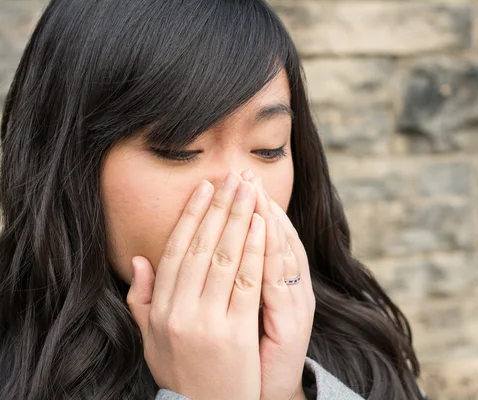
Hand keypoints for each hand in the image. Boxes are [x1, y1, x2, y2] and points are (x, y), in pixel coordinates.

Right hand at [127, 172, 264, 399]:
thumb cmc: (181, 374)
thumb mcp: (150, 340)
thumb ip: (142, 301)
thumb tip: (139, 260)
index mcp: (160, 310)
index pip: (175, 251)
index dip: (191, 216)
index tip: (205, 188)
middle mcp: (179, 312)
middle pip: (201, 247)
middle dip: (220, 208)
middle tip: (233, 177)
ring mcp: (207, 322)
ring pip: (224, 258)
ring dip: (238, 219)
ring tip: (249, 190)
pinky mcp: (235, 333)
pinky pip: (247, 282)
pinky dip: (255, 251)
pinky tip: (262, 225)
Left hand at [241, 171, 315, 399]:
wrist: (268, 392)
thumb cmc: (247, 355)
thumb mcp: (239, 316)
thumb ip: (231, 284)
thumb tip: (204, 255)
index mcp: (278, 284)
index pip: (264, 237)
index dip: (251, 210)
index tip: (234, 183)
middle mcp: (291, 287)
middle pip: (276, 236)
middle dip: (258, 203)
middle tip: (245, 173)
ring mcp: (295, 301)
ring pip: (284, 249)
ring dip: (269, 217)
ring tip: (254, 189)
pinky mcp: (293, 318)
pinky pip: (281, 278)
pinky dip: (272, 251)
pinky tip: (263, 227)